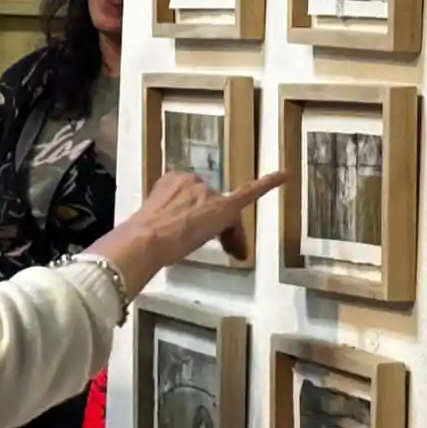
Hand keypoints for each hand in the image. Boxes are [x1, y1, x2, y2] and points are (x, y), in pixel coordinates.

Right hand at [87, 170, 286, 292]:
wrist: (146, 239)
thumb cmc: (141, 236)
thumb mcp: (150, 220)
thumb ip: (162, 219)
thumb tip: (158, 237)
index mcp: (170, 179)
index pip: (193, 199)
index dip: (197, 220)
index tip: (193, 236)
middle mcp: (191, 180)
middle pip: (211, 205)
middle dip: (217, 228)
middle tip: (221, 250)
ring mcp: (207, 193)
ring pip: (225, 213)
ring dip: (229, 232)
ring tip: (230, 252)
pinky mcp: (224, 207)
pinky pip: (248, 192)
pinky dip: (268, 184)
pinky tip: (285, 175)